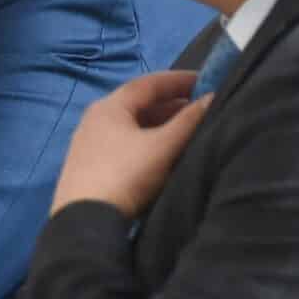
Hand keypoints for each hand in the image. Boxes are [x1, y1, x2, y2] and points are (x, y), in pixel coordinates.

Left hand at [50, 69, 211, 216]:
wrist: (86, 219)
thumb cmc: (126, 175)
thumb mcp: (163, 146)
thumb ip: (189, 121)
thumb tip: (212, 97)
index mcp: (109, 106)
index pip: (147, 83)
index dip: (178, 80)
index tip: (206, 80)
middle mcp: (95, 119)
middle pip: (138, 104)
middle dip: (172, 103)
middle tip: (202, 107)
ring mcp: (89, 143)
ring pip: (132, 125)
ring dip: (160, 124)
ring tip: (188, 130)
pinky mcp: (89, 165)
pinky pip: (125, 143)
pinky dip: (147, 141)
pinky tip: (163, 154)